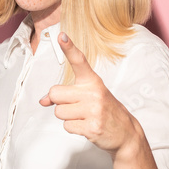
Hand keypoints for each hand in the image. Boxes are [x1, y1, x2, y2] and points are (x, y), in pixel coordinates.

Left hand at [39, 33, 137, 156]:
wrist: (125, 133)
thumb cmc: (103, 111)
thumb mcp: (88, 97)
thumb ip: (65, 95)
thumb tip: (43, 100)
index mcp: (93, 81)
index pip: (79, 61)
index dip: (69, 48)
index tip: (61, 36)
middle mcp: (94, 92)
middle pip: (55, 93)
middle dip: (59, 102)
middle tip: (76, 107)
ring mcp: (94, 110)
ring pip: (58, 112)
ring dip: (67, 117)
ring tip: (84, 117)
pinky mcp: (92, 126)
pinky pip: (67, 126)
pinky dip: (73, 128)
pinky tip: (87, 126)